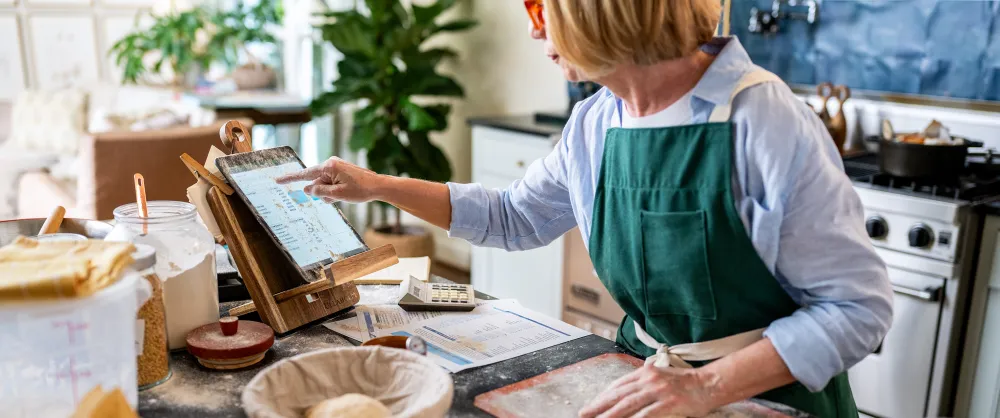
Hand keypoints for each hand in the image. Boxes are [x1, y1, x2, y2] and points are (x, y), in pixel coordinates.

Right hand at [275, 157, 383, 202]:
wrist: (379, 186)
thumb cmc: (360, 190)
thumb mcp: (337, 195)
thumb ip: (319, 192)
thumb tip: (307, 189)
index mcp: (329, 166)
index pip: (305, 174)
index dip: (290, 179)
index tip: (277, 180)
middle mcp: (331, 163)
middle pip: (316, 182)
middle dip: (322, 192)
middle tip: (336, 196)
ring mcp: (336, 167)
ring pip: (324, 184)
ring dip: (329, 193)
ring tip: (344, 195)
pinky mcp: (341, 171)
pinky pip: (331, 183)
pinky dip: (334, 191)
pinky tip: (345, 193)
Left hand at [579, 363, 719, 417]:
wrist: (710, 382)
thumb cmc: (686, 382)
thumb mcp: (661, 377)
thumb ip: (644, 383)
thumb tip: (625, 393)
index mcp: (645, 372)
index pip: (618, 385)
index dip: (602, 396)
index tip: (591, 405)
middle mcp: (648, 379)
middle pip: (618, 394)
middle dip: (599, 406)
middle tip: (584, 414)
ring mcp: (658, 391)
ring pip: (628, 405)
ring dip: (610, 415)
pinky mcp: (668, 403)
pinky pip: (647, 414)